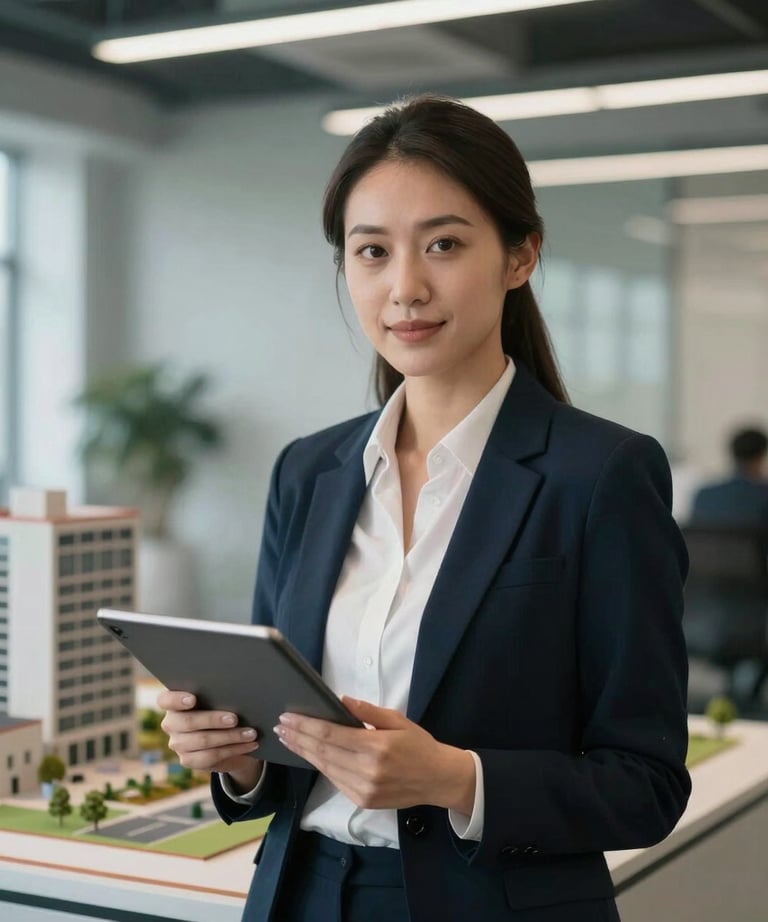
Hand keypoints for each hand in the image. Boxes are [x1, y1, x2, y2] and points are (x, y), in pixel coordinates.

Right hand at [158, 690, 262, 792]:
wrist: (227, 737)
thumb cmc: (223, 708)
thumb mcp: (219, 700)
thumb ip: (219, 696)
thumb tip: (237, 695)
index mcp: (174, 703)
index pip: (165, 700)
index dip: (177, 699)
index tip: (193, 699)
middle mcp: (171, 723)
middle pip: (188, 722)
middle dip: (213, 720)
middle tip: (235, 719)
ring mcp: (177, 743)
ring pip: (203, 740)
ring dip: (231, 737)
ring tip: (251, 733)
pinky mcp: (187, 760)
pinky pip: (211, 756)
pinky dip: (234, 749)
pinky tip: (249, 744)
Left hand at [274, 696, 474, 811]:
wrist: (438, 779)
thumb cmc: (419, 745)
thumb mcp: (397, 720)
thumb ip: (368, 711)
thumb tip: (341, 700)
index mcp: (376, 747)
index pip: (331, 735)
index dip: (306, 726)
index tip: (288, 717)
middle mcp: (367, 771)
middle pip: (322, 752)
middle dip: (298, 738)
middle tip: (281, 726)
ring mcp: (364, 790)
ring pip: (325, 768)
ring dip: (304, 752)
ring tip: (289, 739)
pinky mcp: (363, 801)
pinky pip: (335, 781)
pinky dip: (321, 766)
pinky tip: (311, 754)